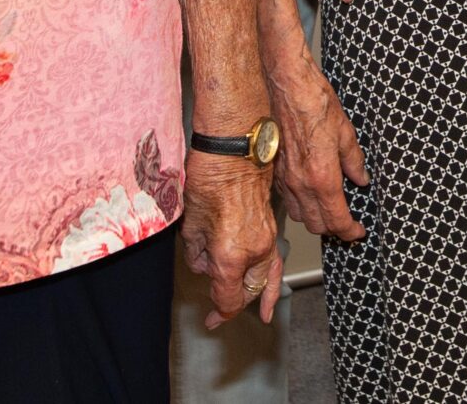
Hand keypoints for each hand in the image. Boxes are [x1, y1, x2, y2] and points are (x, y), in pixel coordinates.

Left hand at [181, 152, 281, 328]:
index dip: (219, 313)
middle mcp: (254, 251)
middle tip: (218, 316)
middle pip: (247, 291)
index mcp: (231, 255)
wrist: (235, 147)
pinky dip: (273, 278)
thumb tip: (202, 262)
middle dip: (233, 305)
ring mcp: (267, 238)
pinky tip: (273, 286)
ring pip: (266, 277)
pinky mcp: (271, 226)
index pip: (228, 297)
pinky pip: (275, 260)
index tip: (211, 319)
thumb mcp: (191, 221)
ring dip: (259, 295)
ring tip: (263, 312)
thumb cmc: (209, 176)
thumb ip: (196, 250)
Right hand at [268, 53, 368, 241]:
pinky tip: (310, 193)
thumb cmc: (314, 102)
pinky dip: (300, 204)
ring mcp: (284, 179)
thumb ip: (354, 160)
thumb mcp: (345, 131)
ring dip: (315, 218)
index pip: (337, 220)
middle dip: (334, 228)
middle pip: (317, 225)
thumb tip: (361, 178)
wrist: (285, 85)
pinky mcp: (274, 171)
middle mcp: (301, 183)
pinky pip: (287, 199)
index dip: (350, 231)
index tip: (358, 231)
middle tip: (347, 221)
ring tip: (329, 210)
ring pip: (300, 216)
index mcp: (322, 176)